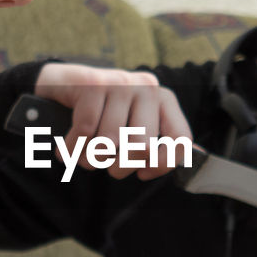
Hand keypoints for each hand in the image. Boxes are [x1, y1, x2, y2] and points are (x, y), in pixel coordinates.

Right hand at [34, 63, 191, 178]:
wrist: (60, 84)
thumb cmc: (102, 112)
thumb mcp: (134, 122)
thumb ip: (162, 139)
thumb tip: (196, 155)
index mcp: (162, 99)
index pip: (180, 139)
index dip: (163, 164)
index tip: (143, 173)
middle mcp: (146, 88)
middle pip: (142, 148)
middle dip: (119, 168)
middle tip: (105, 165)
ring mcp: (120, 83)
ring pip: (109, 143)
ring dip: (90, 159)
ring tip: (83, 154)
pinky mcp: (93, 84)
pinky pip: (84, 132)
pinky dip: (71, 149)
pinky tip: (66, 150)